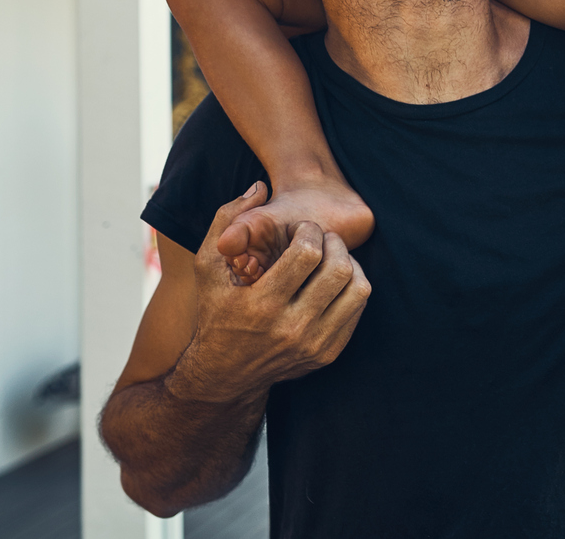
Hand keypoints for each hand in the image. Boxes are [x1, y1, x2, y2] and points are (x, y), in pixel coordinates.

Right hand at [167, 184, 371, 406]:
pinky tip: (331, 281)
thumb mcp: (207, 268)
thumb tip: (259, 188)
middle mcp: (291, 329)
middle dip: (334, 243)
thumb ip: (227, 222)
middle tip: (321, 239)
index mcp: (261, 305)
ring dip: (348, 263)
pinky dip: (351, 287)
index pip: (308, 253)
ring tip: (330, 258)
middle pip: (338, 269)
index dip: (309, 231)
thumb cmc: (215, 313)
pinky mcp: (327, 354)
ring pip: (357, 289)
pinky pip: (357, 309)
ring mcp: (313, 345)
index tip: (299, 230)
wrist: (223, 376)